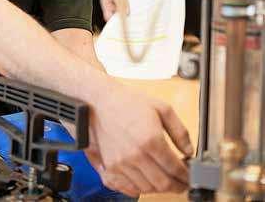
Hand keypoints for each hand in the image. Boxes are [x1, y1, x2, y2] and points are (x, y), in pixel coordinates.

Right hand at [87, 79, 192, 196]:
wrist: (101, 101)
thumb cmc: (129, 102)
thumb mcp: (162, 108)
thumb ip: (180, 131)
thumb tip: (189, 150)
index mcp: (151, 140)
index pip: (175, 169)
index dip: (186, 176)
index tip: (189, 175)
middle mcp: (136, 155)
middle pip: (163, 184)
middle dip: (177, 186)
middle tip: (182, 183)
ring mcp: (121, 163)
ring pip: (147, 188)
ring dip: (159, 188)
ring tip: (165, 180)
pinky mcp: (110, 166)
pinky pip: (128, 188)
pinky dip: (140, 189)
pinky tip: (146, 181)